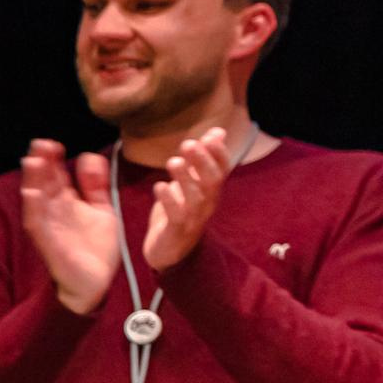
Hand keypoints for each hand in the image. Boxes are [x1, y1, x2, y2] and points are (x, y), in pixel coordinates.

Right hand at [18, 141, 119, 313]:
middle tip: (40, 144)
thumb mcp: (101, 209)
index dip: (53, 160)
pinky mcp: (51, 243)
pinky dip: (36, 209)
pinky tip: (33, 194)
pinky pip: (40, 225)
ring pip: (38, 201)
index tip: (52, 143)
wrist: (97, 281)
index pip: (56, 177)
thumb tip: (88, 156)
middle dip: (41, 165)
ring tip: (33, 161)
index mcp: (67, 203)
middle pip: (44, 185)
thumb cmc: (95, 246)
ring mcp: (51, 227)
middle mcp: (55, 213)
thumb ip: (95, 185)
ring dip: (34, 182)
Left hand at [141, 127, 236, 270]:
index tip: (210, 137)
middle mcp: (208, 203)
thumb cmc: (181, 210)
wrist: (170, 250)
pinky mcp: (176, 231)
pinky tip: (159, 186)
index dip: (219, 154)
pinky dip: (168, 201)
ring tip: (172, 162)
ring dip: (185, 179)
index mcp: (212, 190)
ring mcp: (193, 218)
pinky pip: (176, 216)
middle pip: (212, 181)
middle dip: (202, 162)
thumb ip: (204, 158)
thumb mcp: (193, 182)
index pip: (223, 170)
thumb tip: (218, 131)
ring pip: (195, 198)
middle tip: (188, 144)